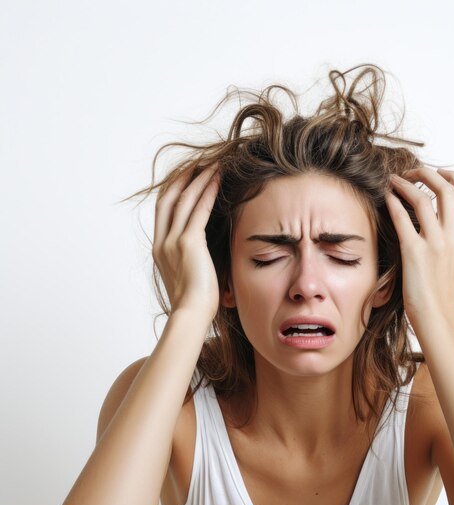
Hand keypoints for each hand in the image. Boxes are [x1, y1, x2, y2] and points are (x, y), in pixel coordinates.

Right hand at [152, 162, 221, 320]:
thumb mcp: (189, 278)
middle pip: (168, 199)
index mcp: (160, 250)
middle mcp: (162, 242)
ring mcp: (172, 242)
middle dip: (182, 178)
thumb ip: (192, 262)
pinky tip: (217, 180)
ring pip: (183, 200)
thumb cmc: (195, 305)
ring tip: (211, 165)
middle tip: (197, 164)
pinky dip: (207, 193)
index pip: (163, 211)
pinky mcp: (188, 243)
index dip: (174, 191)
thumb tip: (205, 258)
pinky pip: (198, 211)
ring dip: (198, 180)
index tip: (186, 178)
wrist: (191, 315)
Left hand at [385, 167, 453, 328]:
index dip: (453, 178)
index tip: (439, 171)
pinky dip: (395, 202)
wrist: (438, 315)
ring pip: (423, 200)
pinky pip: (403, 220)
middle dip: (428, 174)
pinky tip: (388, 195)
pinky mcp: (414, 252)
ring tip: (395, 180)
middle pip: (446, 190)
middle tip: (413, 171)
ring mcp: (435, 244)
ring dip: (407, 183)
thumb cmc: (449, 290)